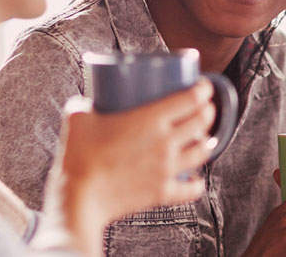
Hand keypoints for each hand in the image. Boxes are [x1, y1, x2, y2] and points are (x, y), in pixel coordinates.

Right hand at [55, 81, 215, 254]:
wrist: (80, 197)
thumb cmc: (78, 155)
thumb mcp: (78, 117)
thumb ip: (85, 103)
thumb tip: (88, 101)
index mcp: (150, 119)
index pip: (191, 99)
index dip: (203, 90)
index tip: (203, 87)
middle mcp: (166, 142)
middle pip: (202, 122)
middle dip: (208, 111)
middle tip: (204, 108)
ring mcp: (168, 168)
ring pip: (203, 152)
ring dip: (206, 142)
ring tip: (201, 138)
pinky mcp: (163, 192)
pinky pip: (192, 188)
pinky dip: (197, 182)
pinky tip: (195, 178)